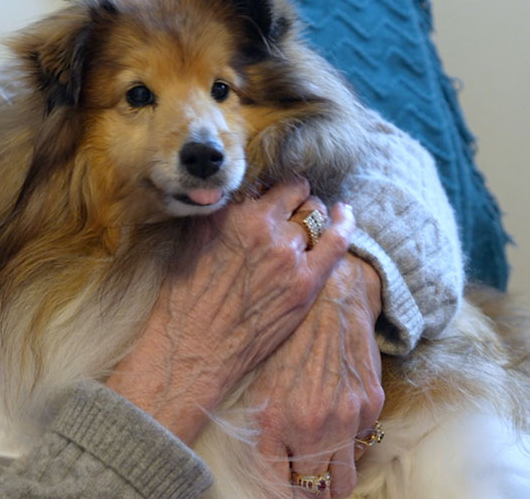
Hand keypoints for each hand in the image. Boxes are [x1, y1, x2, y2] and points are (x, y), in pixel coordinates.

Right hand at [106, 179, 349, 443]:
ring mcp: (286, 252)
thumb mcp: (191, 241)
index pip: (264, 182)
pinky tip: (344, 214)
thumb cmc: (185, 299)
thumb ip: (218, 214)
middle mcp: (259, 224)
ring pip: (315, 214)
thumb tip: (237, 198)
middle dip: (295, 196)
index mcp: (230, 211)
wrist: (193, 347)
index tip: (271, 197)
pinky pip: (336, 241)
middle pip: (294, 192)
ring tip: (311, 222)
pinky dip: (344, 223)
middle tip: (294, 207)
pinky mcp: (306, 281)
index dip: (270, 189)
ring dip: (313, 215)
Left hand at [250, 240, 384, 497]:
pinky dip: (349, 448)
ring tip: (320, 474)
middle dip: (307, 495)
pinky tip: (336, 432)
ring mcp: (345, 418)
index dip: (278, 497)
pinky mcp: (370, 406)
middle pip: (314, 492)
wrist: (331, 295)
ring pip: (342, 481)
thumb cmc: (285, 334)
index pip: (276, 489)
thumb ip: (262, 427)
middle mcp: (311, 425)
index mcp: (273, 421)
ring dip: (331, 482)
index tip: (279, 493)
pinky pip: (360, 447)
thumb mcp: (257, 379)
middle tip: (301, 487)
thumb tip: (268, 465)